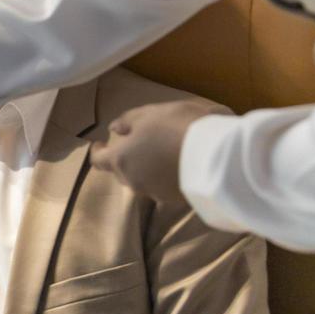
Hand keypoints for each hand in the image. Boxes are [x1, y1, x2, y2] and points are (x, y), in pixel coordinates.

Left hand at [89, 98, 220, 204]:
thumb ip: (128, 121)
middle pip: (121, 172)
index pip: (99, 161)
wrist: (216, 156)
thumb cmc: (177, 127)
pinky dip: (164, 176)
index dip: (97, 152)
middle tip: (133, 145)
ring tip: (158, 154)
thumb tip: (114, 129)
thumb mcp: (150, 114)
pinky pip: (163, 187)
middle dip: (123, 159)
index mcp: (122, 160)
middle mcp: (134, 181)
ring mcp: (156, 193)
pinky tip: (176, 165)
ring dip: (145, 169)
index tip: (100, 143)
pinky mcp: (176, 199)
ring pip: (142, 181)